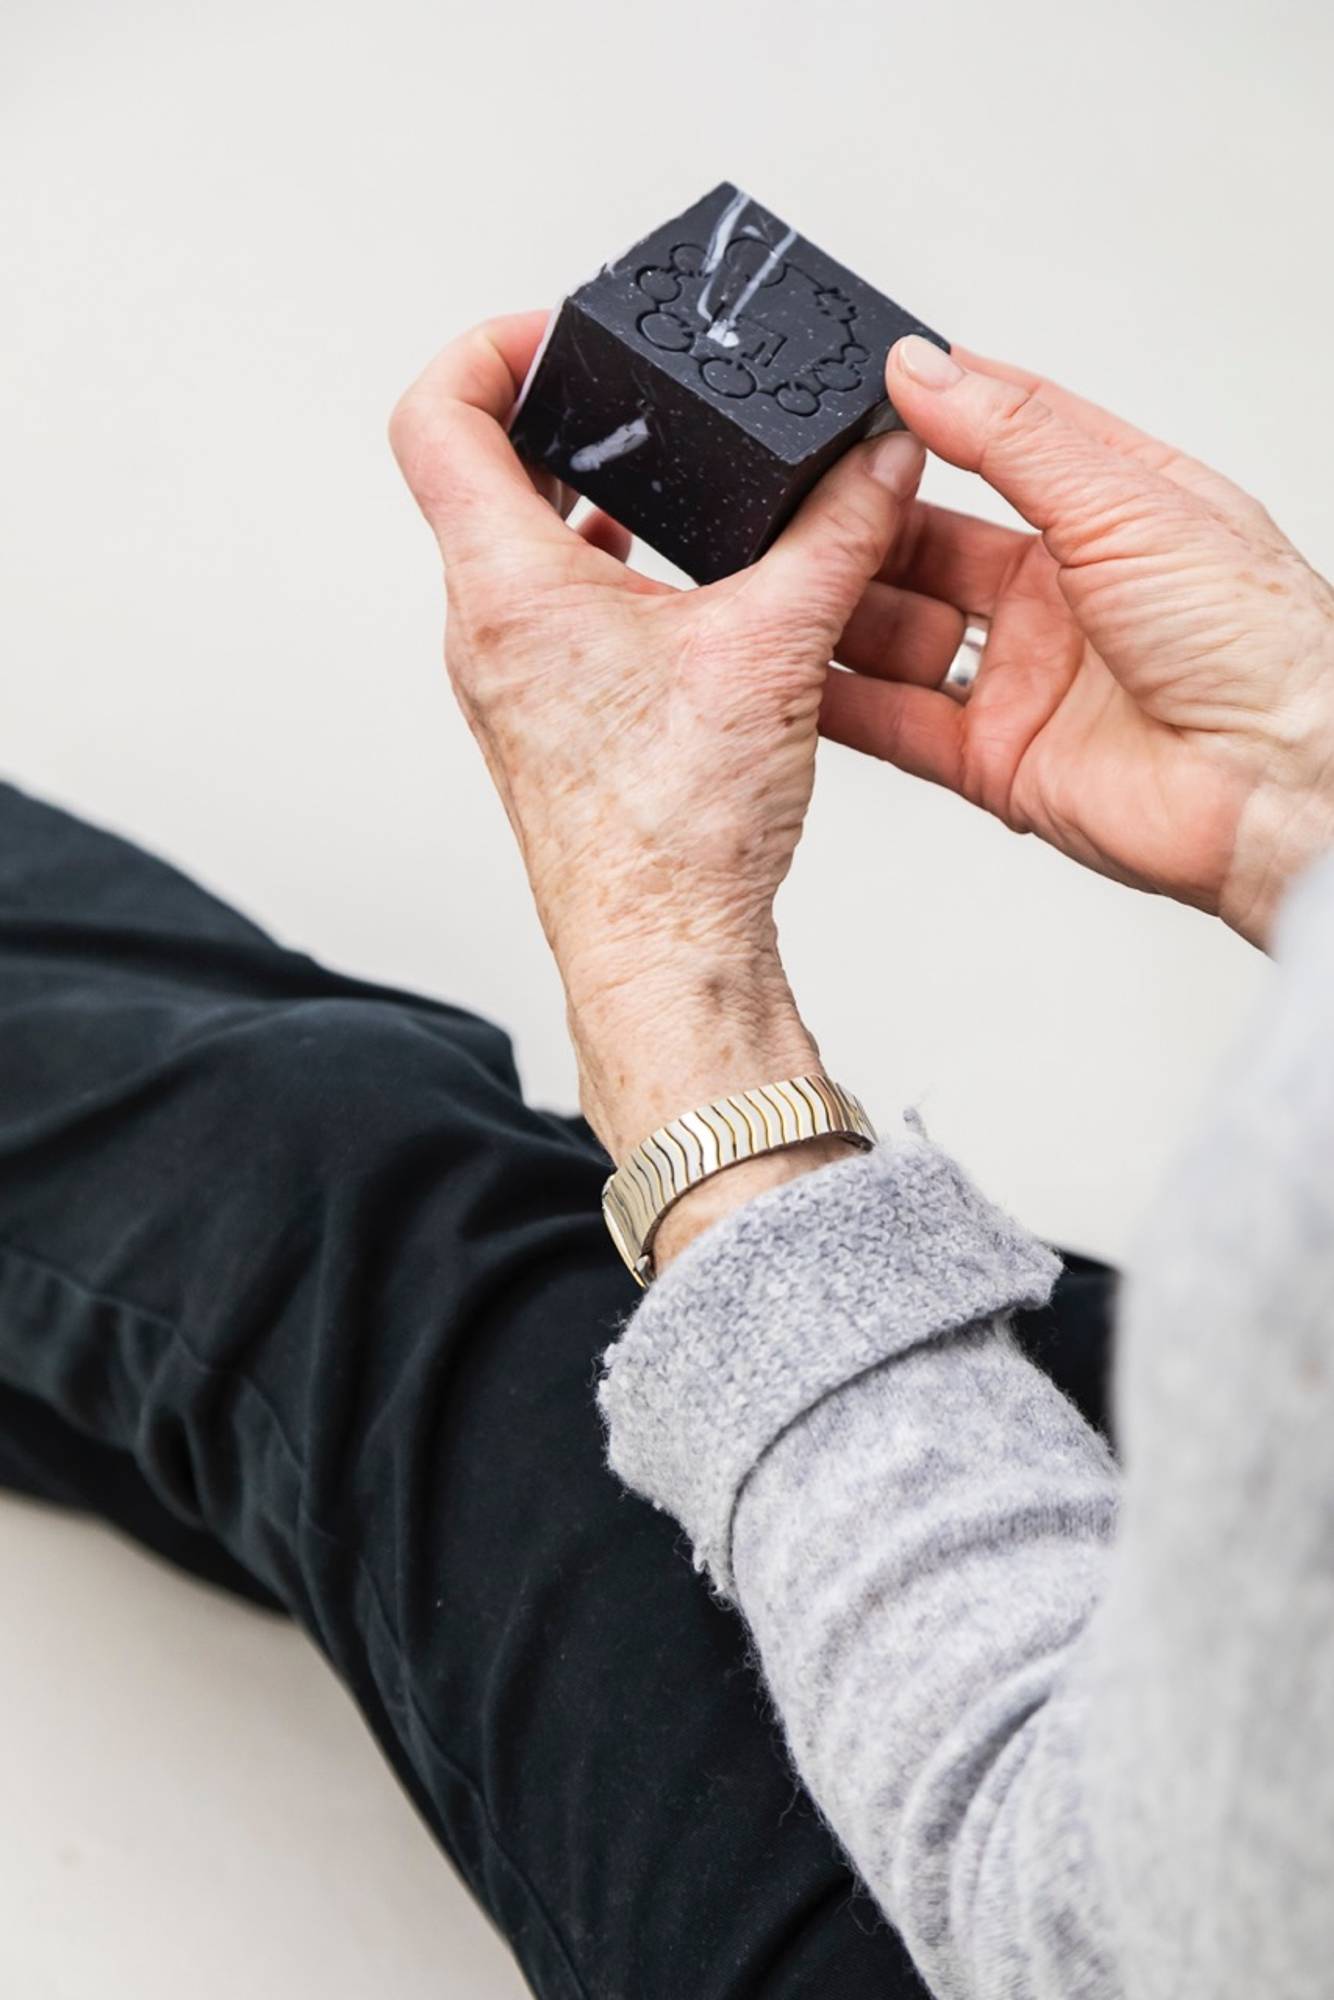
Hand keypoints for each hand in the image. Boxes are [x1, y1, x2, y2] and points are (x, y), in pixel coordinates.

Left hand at [389, 313, 923, 1181]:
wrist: (662, 955)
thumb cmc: (678, 833)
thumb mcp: (775, 649)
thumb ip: (835, 535)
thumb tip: (879, 461)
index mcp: (508, 587)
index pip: (438, 414)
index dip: (490, 345)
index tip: (562, 335)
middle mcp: (486, 630)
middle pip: (476, 473)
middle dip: (556, 415)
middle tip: (628, 393)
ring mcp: (507, 681)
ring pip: (517, 549)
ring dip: (583, 497)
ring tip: (663, 477)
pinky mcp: (543, 723)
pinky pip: (550, 613)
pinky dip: (602, 572)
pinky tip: (678, 589)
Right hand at [824, 336, 1333, 947]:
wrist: (1276, 787)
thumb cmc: (1257, 645)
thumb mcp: (1128, 501)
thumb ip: (1013, 437)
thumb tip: (924, 368)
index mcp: (1114, 510)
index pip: (1005, 438)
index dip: (933, 410)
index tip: (860, 387)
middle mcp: (1065, 593)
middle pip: (934, 540)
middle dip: (868, 518)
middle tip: (805, 497)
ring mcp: (1027, 676)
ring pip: (905, 629)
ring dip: (845, 606)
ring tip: (784, 576)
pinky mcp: (994, 758)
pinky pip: (895, 723)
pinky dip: (841, 701)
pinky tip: (792, 667)